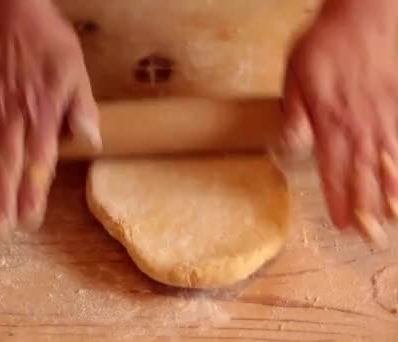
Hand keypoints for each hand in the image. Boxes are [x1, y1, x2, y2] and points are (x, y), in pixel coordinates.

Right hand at [0, 0, 100, 237]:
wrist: (11, 14)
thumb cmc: (48, 45)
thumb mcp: (77, 73)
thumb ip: (82, 108)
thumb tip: (93, 141)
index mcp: (43, 114)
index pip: (38, 162)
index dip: (33, 192)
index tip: (30, 219)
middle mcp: (13, 117)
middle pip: (6, 165)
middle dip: (2, 200)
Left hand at [280, 0, 397, 245]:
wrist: (359, 17)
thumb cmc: (323, 47)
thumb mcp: (294, 77)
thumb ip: (295, 115)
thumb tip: (290, 148)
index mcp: (330, 121)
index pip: (333, 170)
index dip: (337, 199)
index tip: (341, 224)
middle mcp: (359, 125)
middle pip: (362, 173)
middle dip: (364, 207)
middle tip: (369, 239)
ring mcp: (382, 116)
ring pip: (385, 163)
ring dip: (388, 194)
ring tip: (392, 222)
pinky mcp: (395, 106)